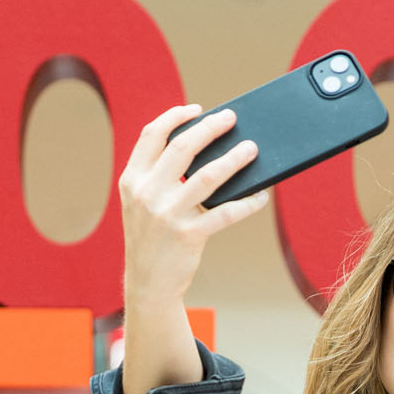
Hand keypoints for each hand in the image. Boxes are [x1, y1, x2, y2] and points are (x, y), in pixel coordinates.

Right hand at [119, 104, 268, 312]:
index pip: (152, 135)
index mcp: (133, 180)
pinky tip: (260, 196)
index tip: (197, 110)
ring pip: (208, 175)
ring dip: (234, 159)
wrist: (148, 283)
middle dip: (210, 127)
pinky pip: (226, 212)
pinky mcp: (189, 235)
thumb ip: (158, 176)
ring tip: (251, 149)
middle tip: (232, 118)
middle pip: (183, 147)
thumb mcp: (141, 203)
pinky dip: (247, 202)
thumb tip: (203, 149)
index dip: (175, 117)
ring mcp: (167, 214)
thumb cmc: (152, 238)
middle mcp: (147, 193)